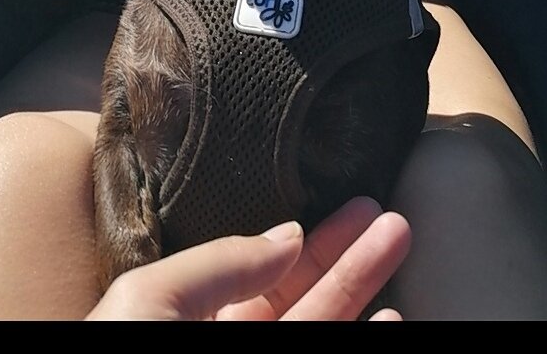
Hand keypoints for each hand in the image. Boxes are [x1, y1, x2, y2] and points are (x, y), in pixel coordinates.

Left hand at [86, 197, 410, 320]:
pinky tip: (393, 319)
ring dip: (362, 292)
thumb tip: (288, 236)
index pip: (265, 282)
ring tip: (397, 243)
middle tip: (390, 218)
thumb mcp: (149, 301)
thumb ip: (219, 264)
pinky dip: (366, 342)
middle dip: (349, 260)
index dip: (312, 244)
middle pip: (306, 304)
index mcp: (196, 329)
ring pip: (323, 332)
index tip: (353, 207)